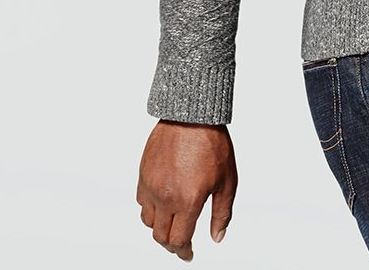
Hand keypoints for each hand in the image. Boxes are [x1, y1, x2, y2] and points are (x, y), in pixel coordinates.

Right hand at [136, 119, 237, 260]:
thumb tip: (217, 237)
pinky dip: (150, 208)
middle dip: (172, 244)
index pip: (180, 240)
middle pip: (161, 236)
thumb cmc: (212, 144)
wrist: (193, 115)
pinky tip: (162, 203)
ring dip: (159, 227)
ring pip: (148, 221)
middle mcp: (166, 196)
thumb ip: (222, 213)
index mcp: (188, 201)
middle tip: (180, 244)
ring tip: (171, 223)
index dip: (185, 252)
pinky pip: (141, 200)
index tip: (188, 254)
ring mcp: (152, 184)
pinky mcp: (144, 172)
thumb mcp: (228, 181)